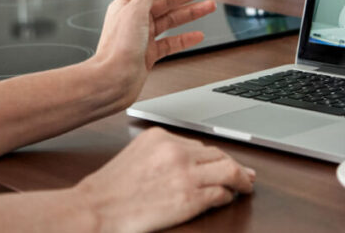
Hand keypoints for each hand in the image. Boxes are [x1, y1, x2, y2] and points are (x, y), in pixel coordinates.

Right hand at [76, 127, 254, 232]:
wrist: (98, 208)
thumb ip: (163, 152)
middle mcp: (176, 150)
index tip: (224, 160)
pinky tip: (228, 198)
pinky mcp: (190, 197)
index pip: (198, 144)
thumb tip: (190, 161)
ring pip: (227, 169)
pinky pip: (220, 193)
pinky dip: (227, 195)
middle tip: (246, 174)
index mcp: (161, 136)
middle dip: (233, 164)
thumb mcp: (137, 155)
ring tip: (246, 185)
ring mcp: (185, 173)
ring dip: (240, 178)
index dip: (215, 156)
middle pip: (217, 154)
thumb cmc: (112, 187)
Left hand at [94, 0, 217, 107]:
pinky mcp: (150, 54)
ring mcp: (144, 36)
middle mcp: (135, 18)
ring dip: (192, 12)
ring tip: (211, 6)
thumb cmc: (117, 48)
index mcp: (127, 3)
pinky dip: (185, 38)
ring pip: (172, 20)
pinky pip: (171, 42)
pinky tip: (198, 35)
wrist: (112, 82)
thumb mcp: (135, 11)